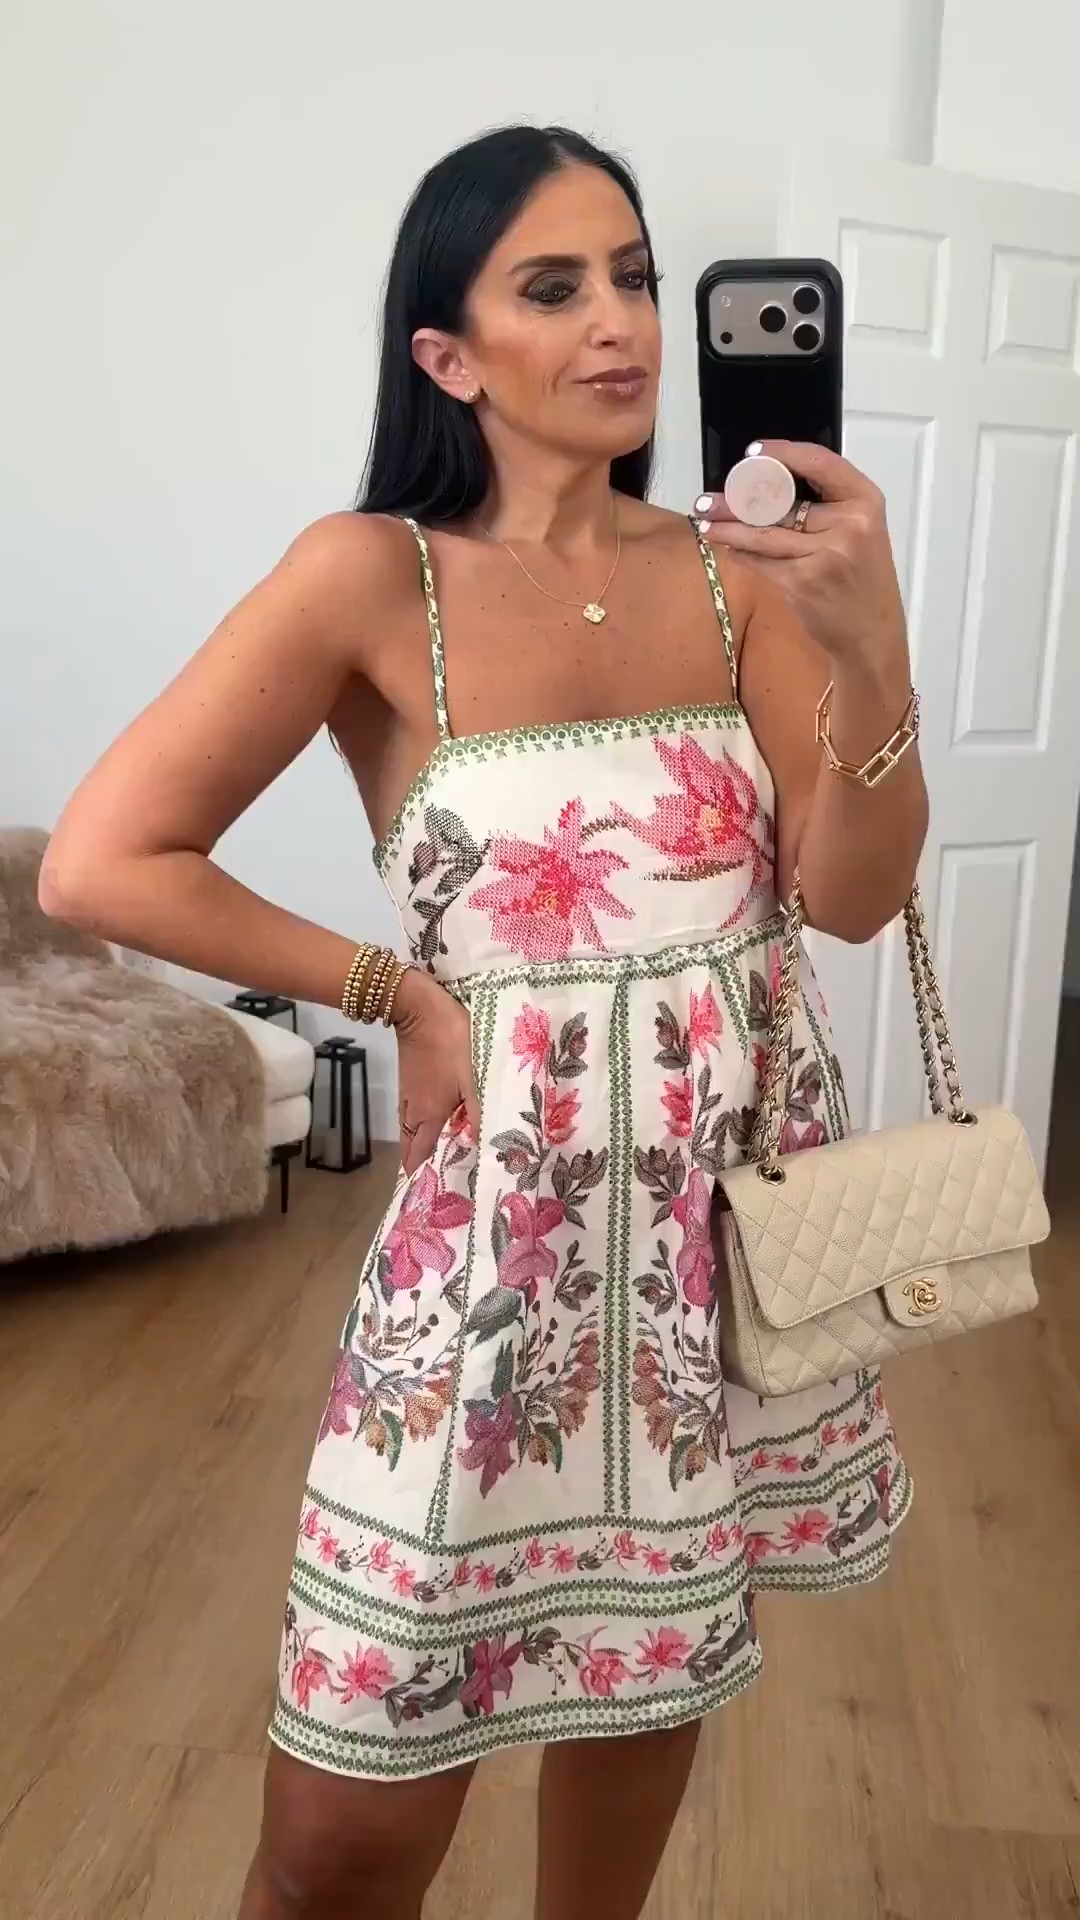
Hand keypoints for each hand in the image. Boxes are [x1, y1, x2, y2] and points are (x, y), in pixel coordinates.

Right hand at [391, 967, 480, 1173]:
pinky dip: (434, 1124)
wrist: (420, 1005)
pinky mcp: (414, 1081)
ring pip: (418, 1130)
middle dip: (431, 1166)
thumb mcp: (475, 1079)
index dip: (424, 1181)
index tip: (439, 1197)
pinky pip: (422, 1113)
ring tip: (458, 1156)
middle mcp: (414, 1113)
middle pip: (417, 1148)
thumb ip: (483, 1113)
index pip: (417, 1161)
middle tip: (456, 1179)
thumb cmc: (451, 1043)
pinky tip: (454, 1121)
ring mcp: (411, 1096)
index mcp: (426, 1118)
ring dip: (433, 1145)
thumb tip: (491, 1148)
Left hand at [696, 441, 907, 675]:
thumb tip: (765, 485)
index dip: (782, 453)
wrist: (872, 633)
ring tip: (704, 522)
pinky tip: (727, 546)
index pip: (819, 462)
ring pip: (763, 533)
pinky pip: (761, 561)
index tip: (752, 452)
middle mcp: (848, 523)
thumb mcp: (860, 531)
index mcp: (865, 500)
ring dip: (728, 528)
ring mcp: (825, 553)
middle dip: (737, 499)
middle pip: (781, 501)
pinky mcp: (803, 582)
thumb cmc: (862, 578)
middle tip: (706, 500)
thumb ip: (826, 505)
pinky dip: (741, 553)